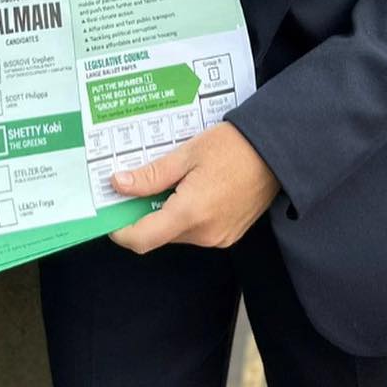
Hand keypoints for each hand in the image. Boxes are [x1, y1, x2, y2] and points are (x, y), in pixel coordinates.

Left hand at [108, 123, 280, 253]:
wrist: (277, 153)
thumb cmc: (232, 147)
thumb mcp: (186, 154)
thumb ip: (151, 175)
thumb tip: (118, 184)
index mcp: (191, 214)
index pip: (142, 239)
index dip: (120, 231)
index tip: (109, 213)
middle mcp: (204, 234)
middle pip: (158, 235)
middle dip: (141, 214)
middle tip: (133, 185)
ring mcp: (219, 238)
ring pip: (176, 233)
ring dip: (164, 213)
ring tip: (166, 181)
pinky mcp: (229, 235)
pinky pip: (195, 231)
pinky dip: (184, 215)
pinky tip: (187, 188)